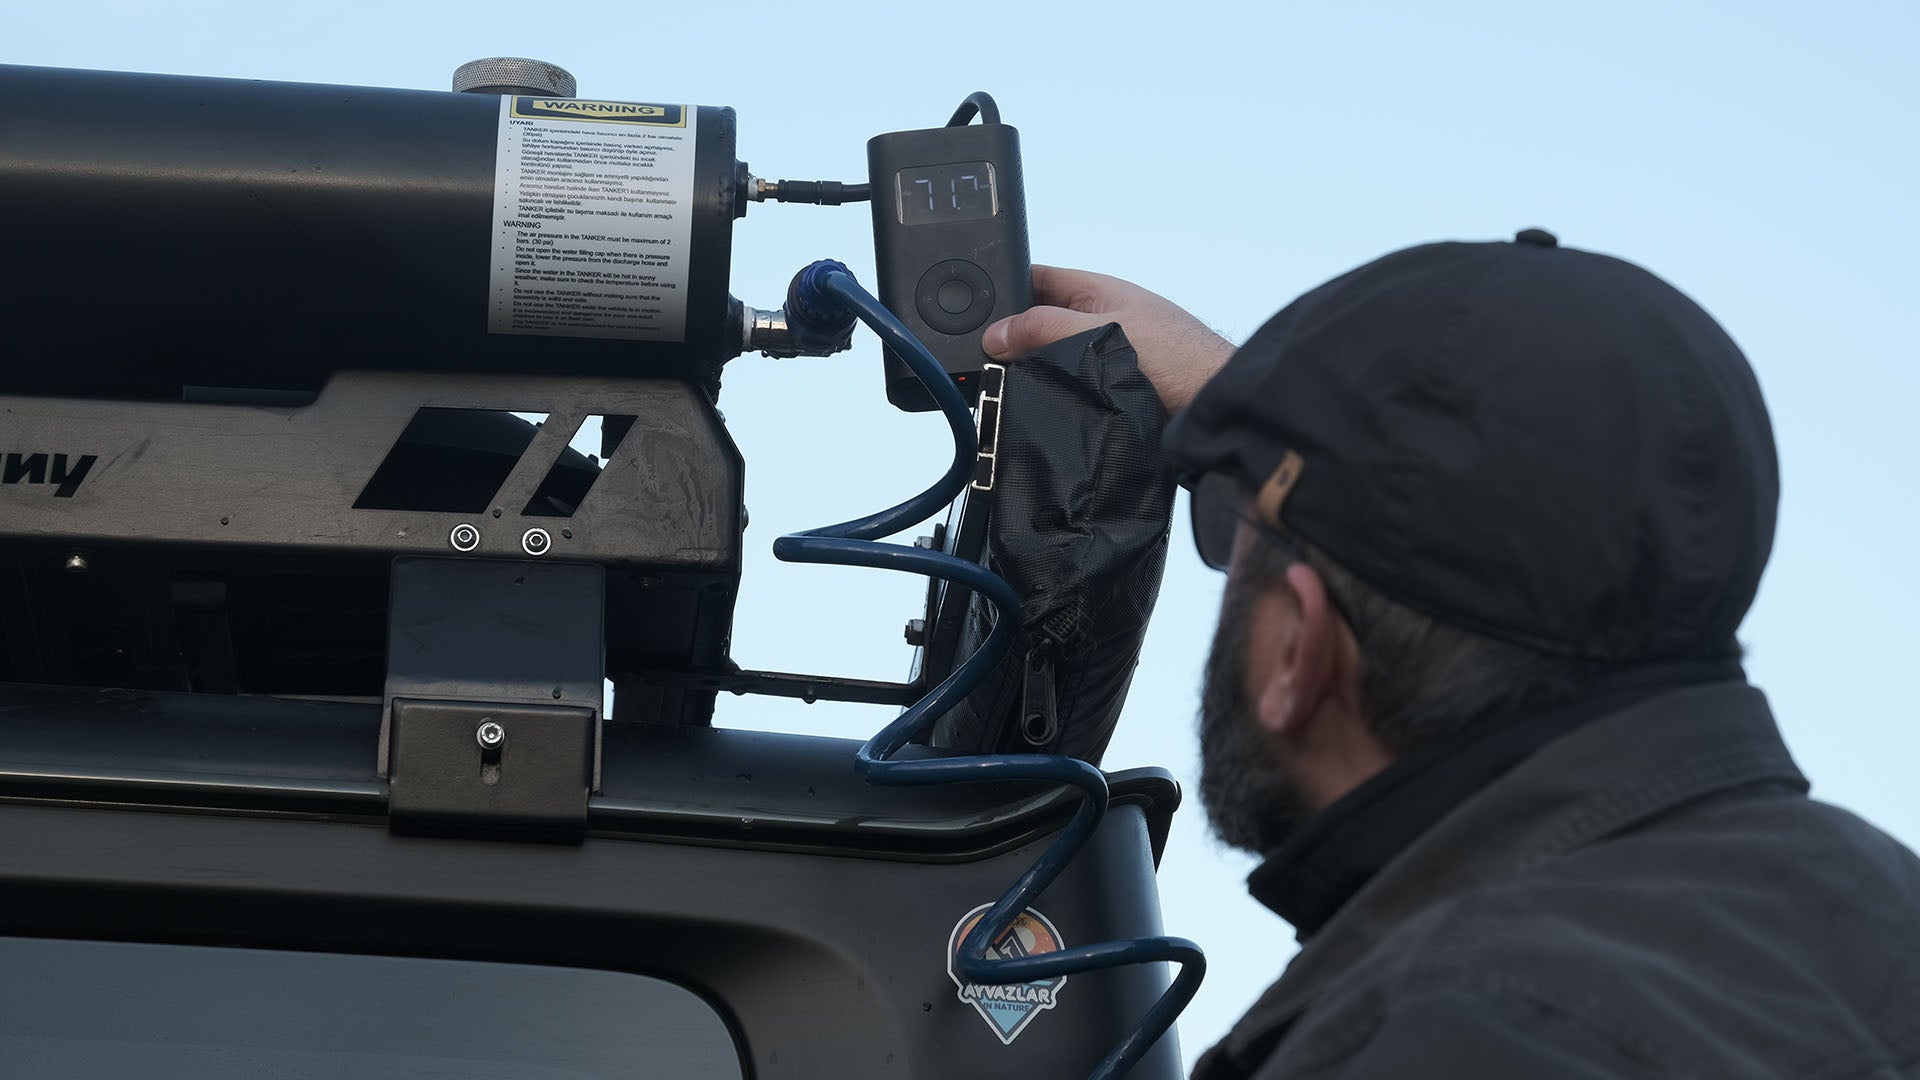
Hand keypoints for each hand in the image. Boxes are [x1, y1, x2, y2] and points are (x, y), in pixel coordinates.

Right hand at [983, 265, 1235, 413]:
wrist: (1217, 405)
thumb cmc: (1179, 356)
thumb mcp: (1100, 332)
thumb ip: (1045, 328)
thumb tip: (996, 334)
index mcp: (1097, 291)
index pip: (1036, 278)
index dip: (1004, 288)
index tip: (974, 314)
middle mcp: (1099, 319)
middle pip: (1039, 323)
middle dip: (1013, 338)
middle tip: (983, 361)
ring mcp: (1107, 355)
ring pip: (1052, 358)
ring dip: (1031, 372)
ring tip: (1004, 388)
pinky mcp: (1113, 390)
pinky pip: (1069, 386)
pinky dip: (1052, 395)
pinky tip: (1037, 409)